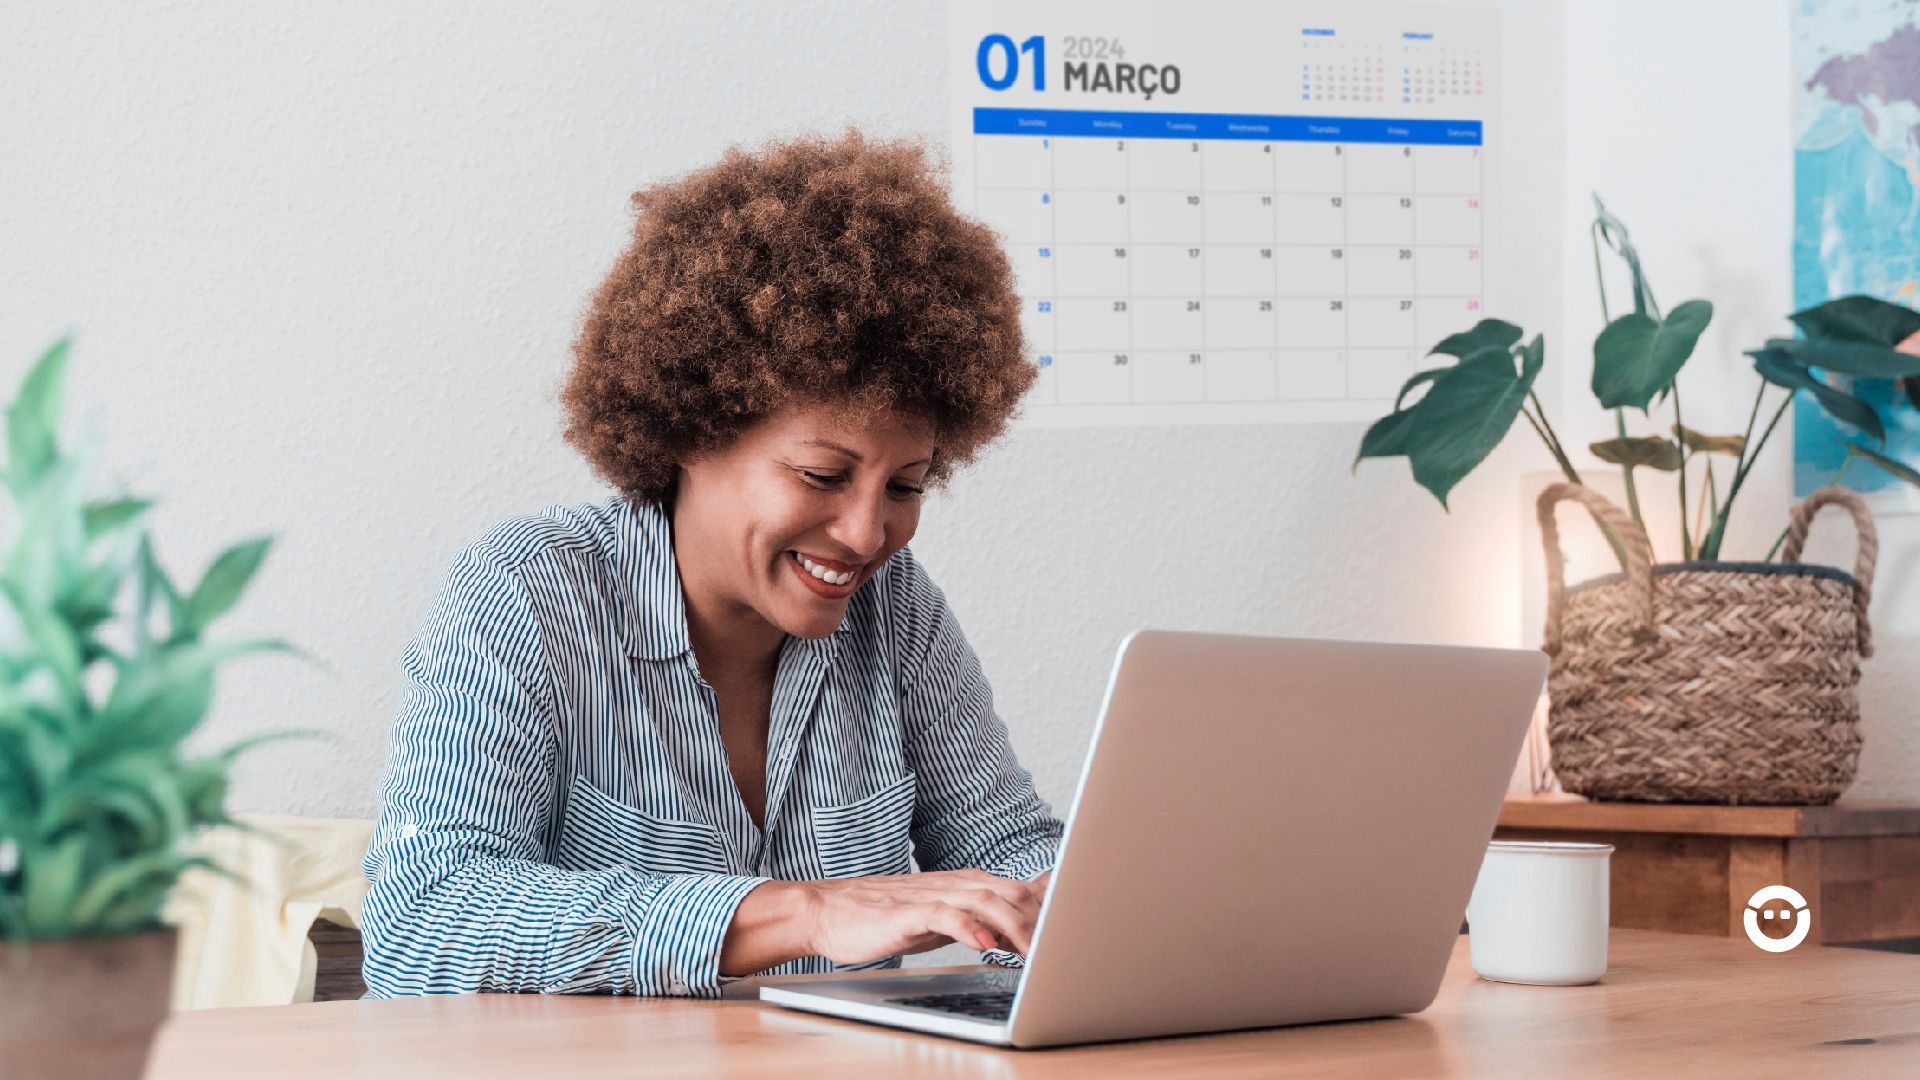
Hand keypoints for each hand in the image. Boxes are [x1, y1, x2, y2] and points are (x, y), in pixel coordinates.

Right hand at [803, 869, 1044, 966]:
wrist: (830, 910)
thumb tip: (1017, 930)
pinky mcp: (907, 911)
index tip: (1076, 922)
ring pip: (983, 899)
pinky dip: (967, 926)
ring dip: (1012, 923)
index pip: (1017, 888)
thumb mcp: (942, 916)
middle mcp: (953, 884)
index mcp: (965, 884)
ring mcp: (931, 894)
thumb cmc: (886, 916)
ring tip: (1033, 948)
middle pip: (1009, 891)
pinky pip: (943, 915)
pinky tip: (982, 942)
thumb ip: (978, 918)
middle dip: (1039, 916)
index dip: (1048, 905)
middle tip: (1062, 942)